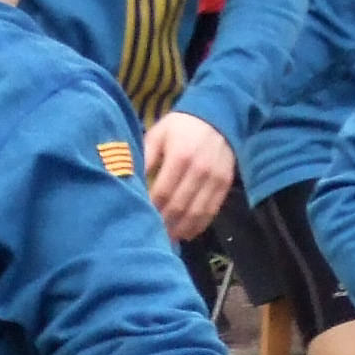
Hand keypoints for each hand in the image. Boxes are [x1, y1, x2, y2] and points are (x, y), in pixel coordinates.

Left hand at [142, 111, 233, 240]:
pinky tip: (185, 233)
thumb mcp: (158, 134)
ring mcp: (215, 179)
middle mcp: (200, 170)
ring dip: (180, 229)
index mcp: (180, 157)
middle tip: (150, 234)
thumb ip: (145, 157)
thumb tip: (130, 179)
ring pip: (196, 213)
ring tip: (166, 239)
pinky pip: (211, 212)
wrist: (219, 116)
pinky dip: (198, 226)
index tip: (139, 217)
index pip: (162, 192)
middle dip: (163, 223)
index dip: (150, 208)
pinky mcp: (224, 185)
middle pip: (179, 206)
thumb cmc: (181, 126)